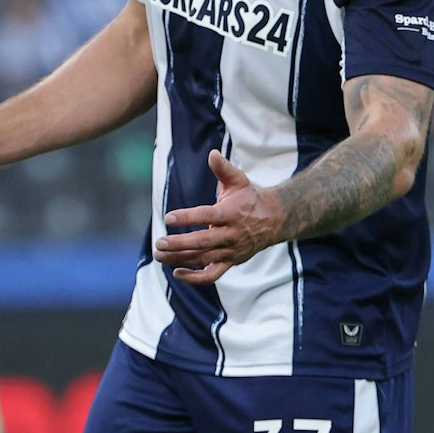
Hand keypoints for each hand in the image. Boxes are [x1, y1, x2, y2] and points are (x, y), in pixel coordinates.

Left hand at [153, 151, 285, 284]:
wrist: (274, 220)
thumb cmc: (250, 198)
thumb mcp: (239, 181)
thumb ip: (223, 169)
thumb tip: (212, 154)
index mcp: (231, 213)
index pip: (207, 216)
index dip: (187, 217)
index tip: (168, 217)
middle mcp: (232, 234)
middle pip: (203, 242)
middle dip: (179, 244)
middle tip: (159, 243)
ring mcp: (231, 251)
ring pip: (204, 259)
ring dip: (180, 259)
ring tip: (159, 256)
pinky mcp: (231, 262)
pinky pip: (213, 275)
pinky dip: (195, 278)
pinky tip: (177, 273)